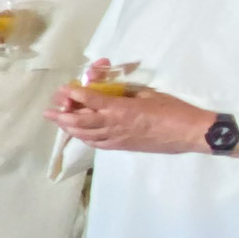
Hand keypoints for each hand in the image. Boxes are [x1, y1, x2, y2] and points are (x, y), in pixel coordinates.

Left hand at [45, 63, 217, 153]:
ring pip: (86, 134)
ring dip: (70, 128)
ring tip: (58, 122)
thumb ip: (124, 92)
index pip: (90, 100)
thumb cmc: (172, 109)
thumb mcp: (147, 93)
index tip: (63, 90)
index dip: (74, 95)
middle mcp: (114, 125)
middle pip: (81, 121)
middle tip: (50, 111)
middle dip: (63, 115)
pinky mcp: (123, 147)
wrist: (189, 133)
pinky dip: (85, 138)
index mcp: (121, 108)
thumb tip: (110, 90)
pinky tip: (80, 134)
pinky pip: (98, 143)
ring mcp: (117, 138)